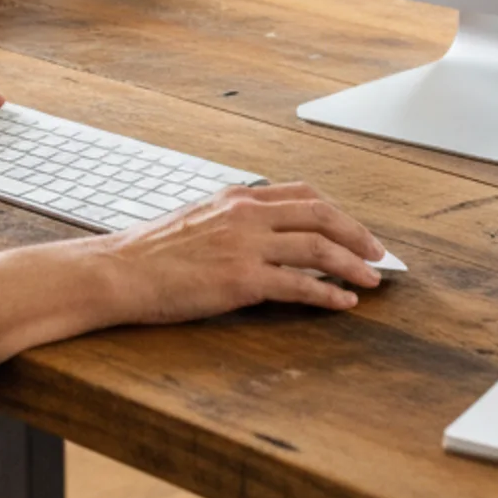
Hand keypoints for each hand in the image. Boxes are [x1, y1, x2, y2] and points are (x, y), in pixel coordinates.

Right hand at [0, 180, 385, 365]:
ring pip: (317, 247)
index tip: (355, 228)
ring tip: (373, 280)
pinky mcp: (241, 280)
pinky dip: (328, 294)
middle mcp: (245, 214)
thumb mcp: (195, 220)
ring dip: (353, 263)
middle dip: (357, 233)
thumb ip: (229, 221)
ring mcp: (245, 245)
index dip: (336, 211)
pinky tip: (344, 304)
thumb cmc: (148, 253)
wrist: (117, 271)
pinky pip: (299, 285)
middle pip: (320, 214)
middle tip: (380, 254)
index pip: (301, 194)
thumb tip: (258, 234)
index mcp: (236, 197)